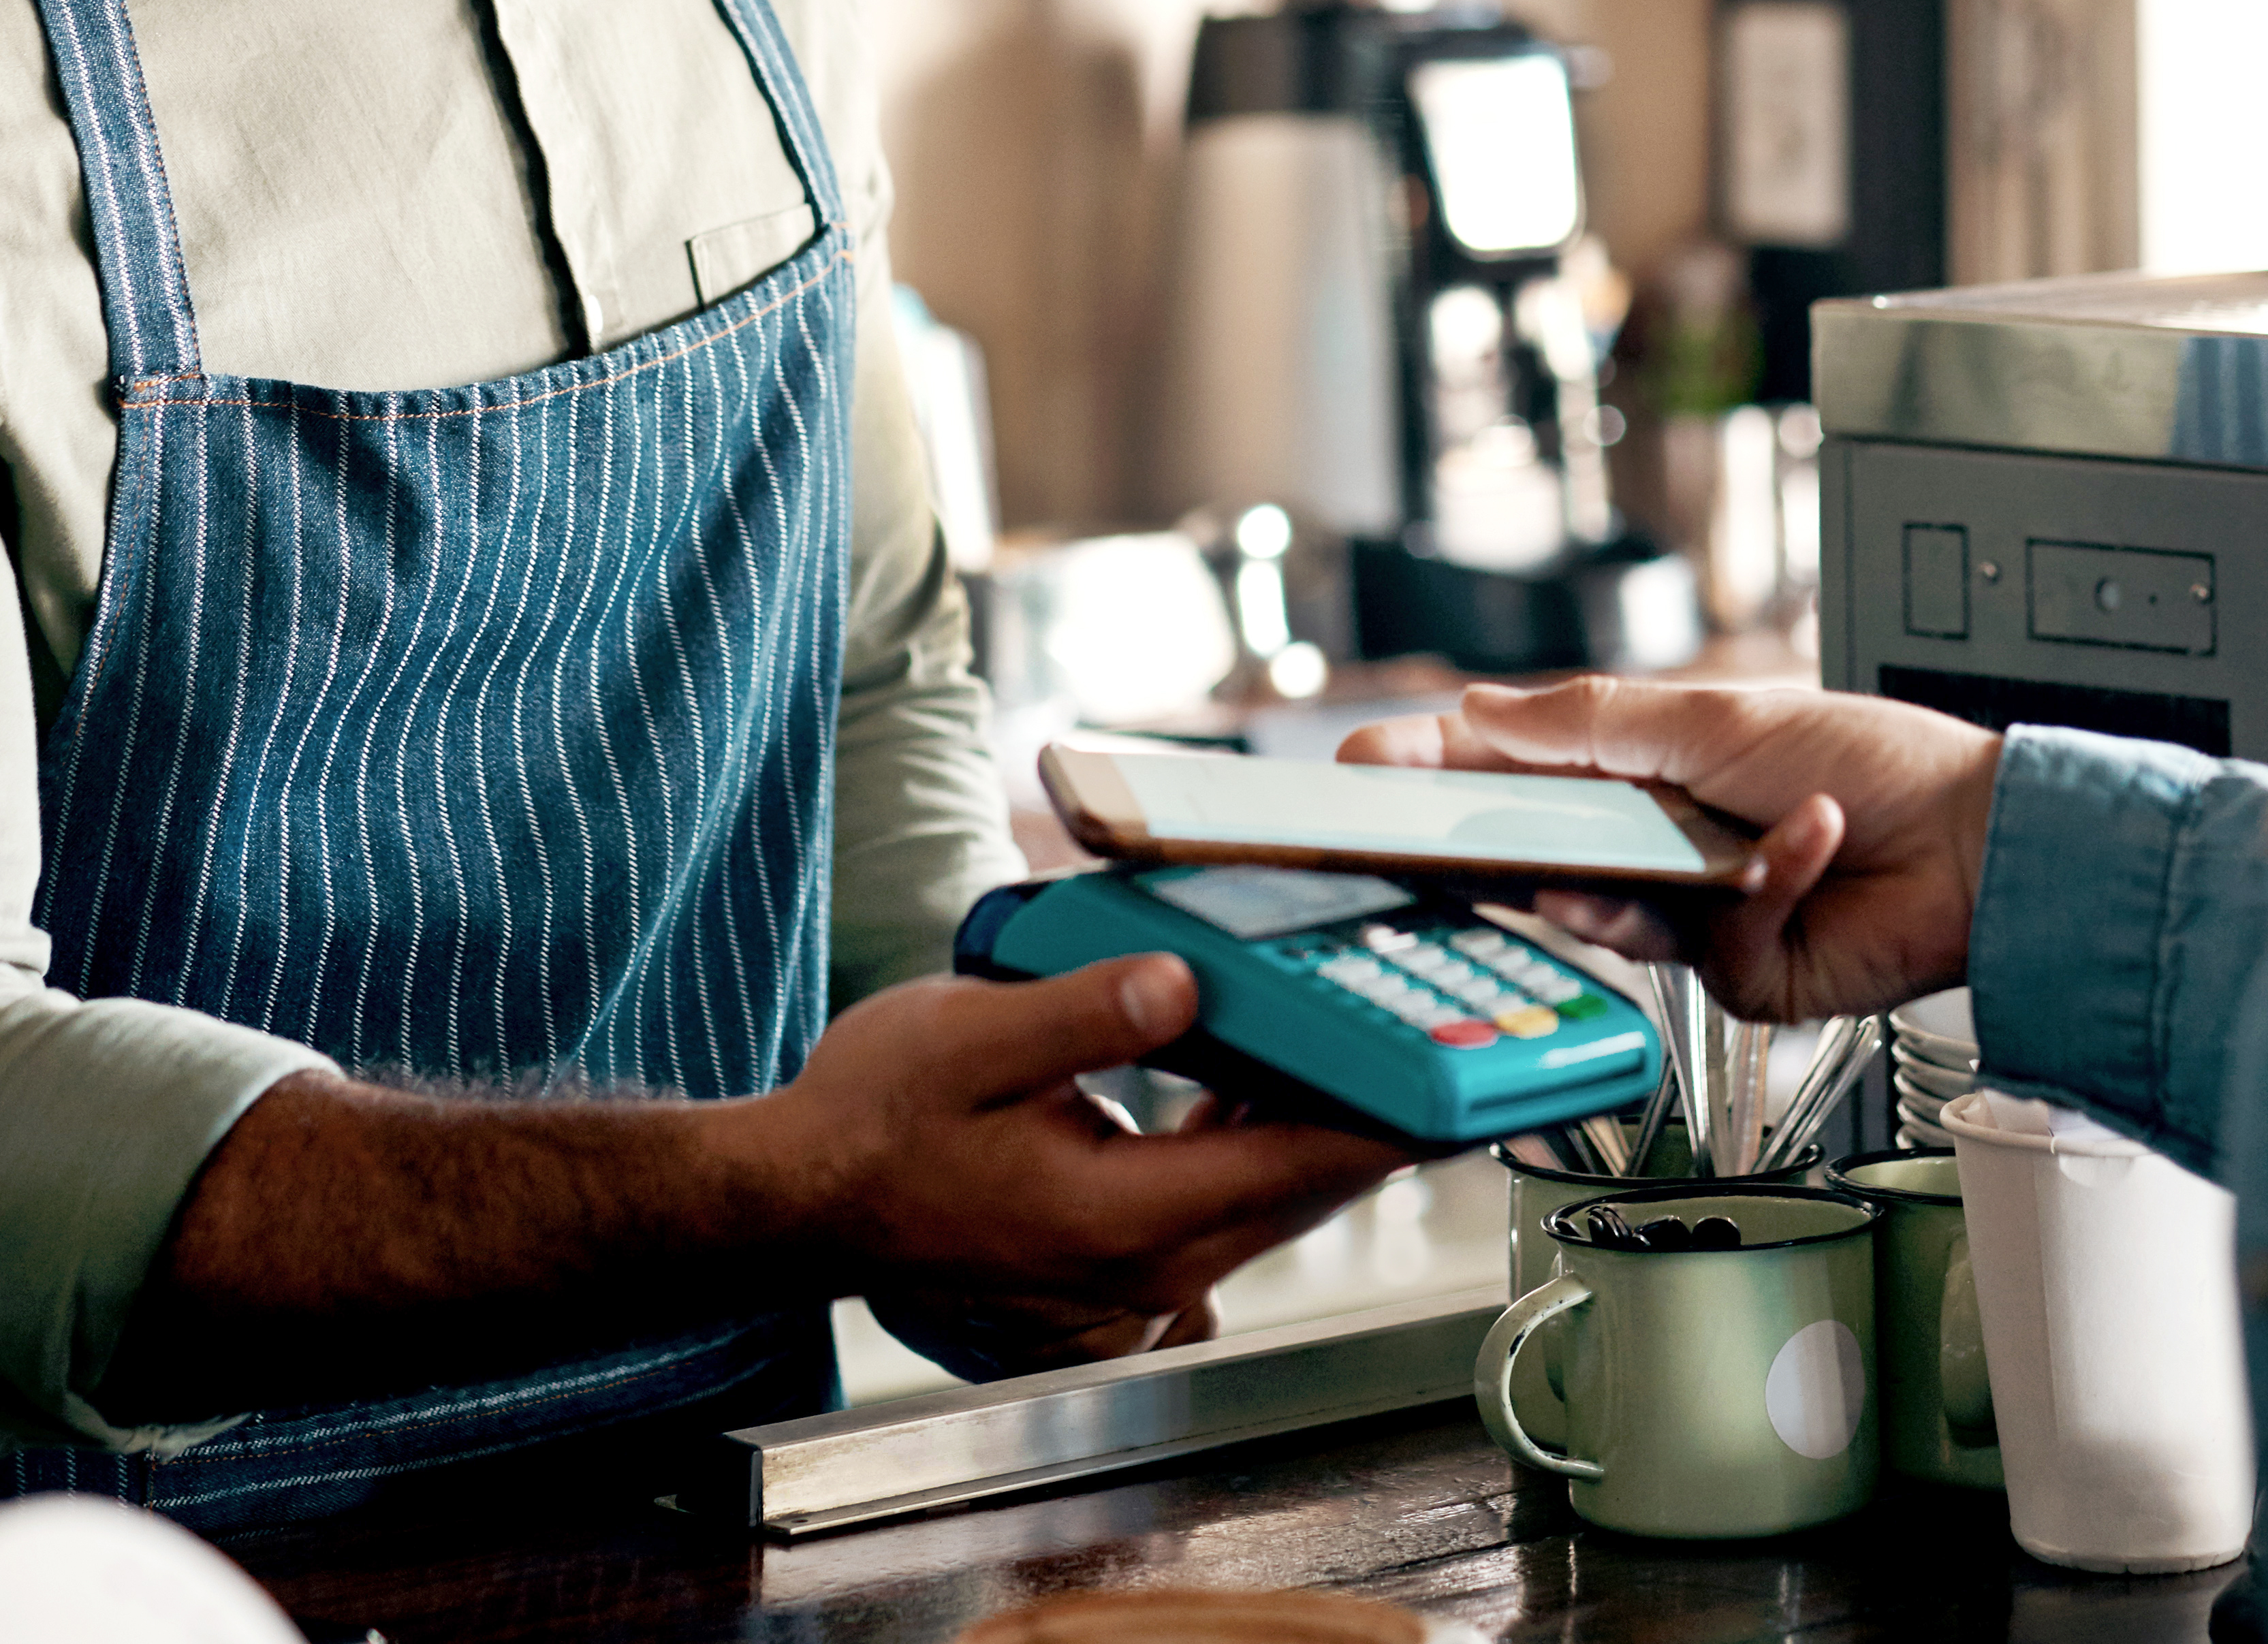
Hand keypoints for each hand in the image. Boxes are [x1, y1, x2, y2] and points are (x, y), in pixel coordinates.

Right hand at [762, 963, 1401, 1362]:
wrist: (796, 1203)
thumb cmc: (869, 1122)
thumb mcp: (970, 1038)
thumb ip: (1086, 1012)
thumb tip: (1185, 982)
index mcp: (1125, 1217)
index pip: (1300, 1166)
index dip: (1396, 1119)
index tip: (1472, 1079)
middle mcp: (1145, 1271)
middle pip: (1304, 1189)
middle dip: (1379, 1115)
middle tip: (1447, 1035)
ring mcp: (1132, 1285)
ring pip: (1264, 1198)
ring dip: (1313, 1127)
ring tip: (1365, 1040)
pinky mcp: (1114, 1272)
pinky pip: (1217, 1206)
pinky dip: (1252, 1144)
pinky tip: (1257, 1078)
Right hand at [1343, 679, 2001, 1024]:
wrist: (1982, 845)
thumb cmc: (1875, 759)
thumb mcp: (1717, 717)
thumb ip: (1591, 725)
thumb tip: (1479, 711)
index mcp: (1645, 771)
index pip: (1516, 773)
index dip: (1439, 774)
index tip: (1363, 773)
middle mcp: (1658, 846)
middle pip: (1540, 856)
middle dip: (1486, 849)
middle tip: (1420, 846)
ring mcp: (1692, 918)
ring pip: (1606, 920)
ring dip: (1612, 890)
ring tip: (1606, 867)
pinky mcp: (1739, 978)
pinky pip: (1711, 947)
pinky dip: (1764, 885)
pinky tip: (1810, 840)